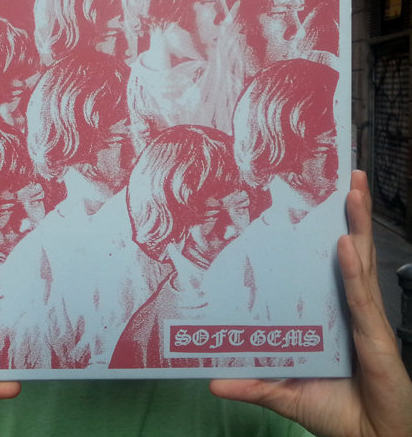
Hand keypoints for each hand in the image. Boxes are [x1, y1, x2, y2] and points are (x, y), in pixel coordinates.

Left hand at [209, 170, 411, 436]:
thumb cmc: (337, 411)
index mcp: (333, 312)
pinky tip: (345, 243)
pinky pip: (360, 299)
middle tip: (346, 177)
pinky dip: (354, 270)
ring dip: (357, 224)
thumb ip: (253, 381)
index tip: (319, 198)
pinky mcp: (375, 338)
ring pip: (362, 262)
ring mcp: (365, 319)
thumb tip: (213, 381)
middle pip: (351, 250)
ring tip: (352, 190)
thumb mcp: (287, 391)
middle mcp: (351, 308)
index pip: (331, 264)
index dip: (330, 230)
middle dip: (351, 213)